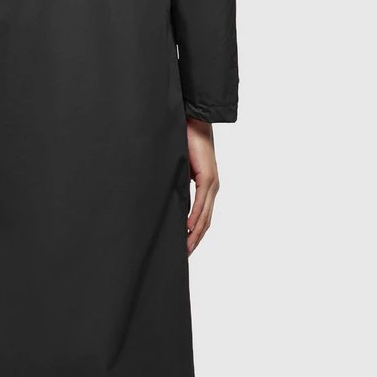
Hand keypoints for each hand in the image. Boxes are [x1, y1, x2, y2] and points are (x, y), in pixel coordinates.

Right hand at [186, 118, 218, 254]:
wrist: (193, 119)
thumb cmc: (184, 139)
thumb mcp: (178, 166)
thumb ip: (176, 182)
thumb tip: (164, 196)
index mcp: (205, 186)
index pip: (201, 216)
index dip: (194, 234)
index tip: (184, 248)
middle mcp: (211, 187)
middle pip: (204, 221)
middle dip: (194, 241)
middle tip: (184, 257)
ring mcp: (211, 183)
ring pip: (204, 216)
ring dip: (195, 235)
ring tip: (185, 250)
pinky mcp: (207, 177)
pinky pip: (201, 203)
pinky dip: (194, 218)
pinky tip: (187, 229)